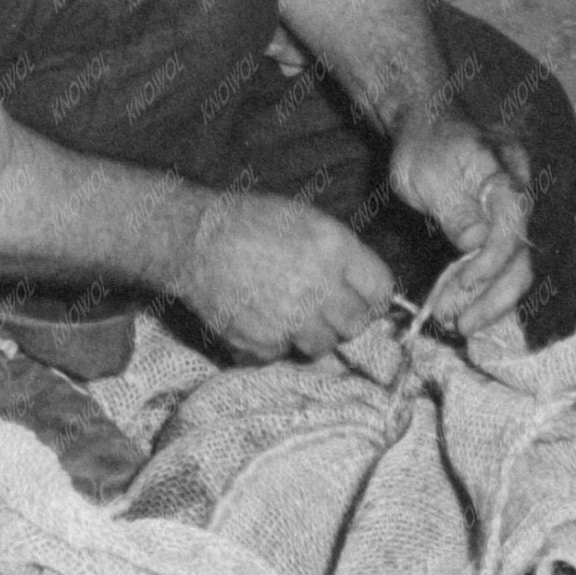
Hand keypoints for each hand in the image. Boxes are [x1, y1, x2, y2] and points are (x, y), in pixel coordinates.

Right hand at [183, 190, 398, 361]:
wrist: (194, 239)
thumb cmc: (248, 222)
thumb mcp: (305, 220)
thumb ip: (340, 255)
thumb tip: (362, 287)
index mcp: (334, 249)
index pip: (381, 290)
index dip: (373, 297)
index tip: (363, 300)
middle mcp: (318, 287)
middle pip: (356, 324)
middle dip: (343, 319)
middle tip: (323, 309)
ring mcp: (291, 318)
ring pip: (322, 346)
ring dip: (310, 335)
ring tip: (288, 312)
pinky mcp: (263, 341)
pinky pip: (281, 354)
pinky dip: (273, 342)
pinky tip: (259, 317)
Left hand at [388, 113, 532, 340]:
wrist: (427, 124)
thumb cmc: (424, 142)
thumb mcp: (426, 172)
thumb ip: (454, 208)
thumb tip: (477, 245)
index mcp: (505, 177)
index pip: (511, 228)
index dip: (491, 262)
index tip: (463, 285)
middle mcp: (518, 200)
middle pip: (521, 258)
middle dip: (493, 297)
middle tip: (460, 325)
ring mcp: (511, 217)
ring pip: (513, 269)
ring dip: (486, 301)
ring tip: (456, 323)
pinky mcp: (499, 231)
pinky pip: (500, 267)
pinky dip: (482, 291)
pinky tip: (462, 308)